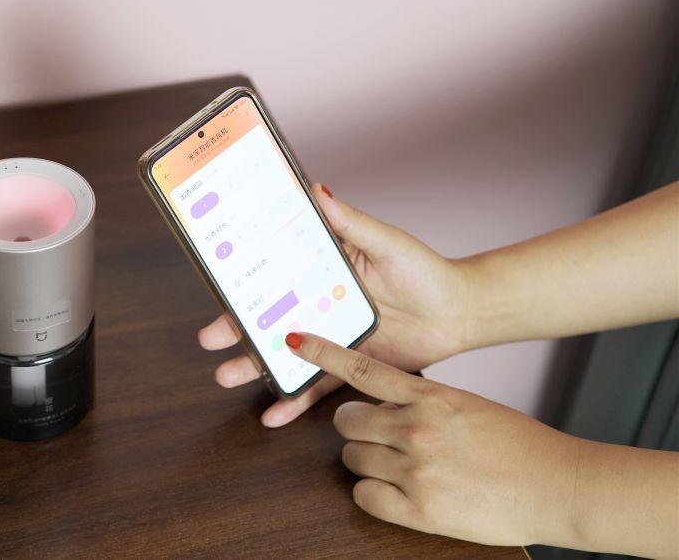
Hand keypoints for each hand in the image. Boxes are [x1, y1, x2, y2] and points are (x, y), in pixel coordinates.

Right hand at [197, 183, 470, 426]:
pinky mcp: (347, 367)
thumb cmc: (423, 270)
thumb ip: (349, 221)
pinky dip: (294, 403)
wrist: (459, 313)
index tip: (215, 284)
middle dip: (234, 329)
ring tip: (226, 377)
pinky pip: (316, 387)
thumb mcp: (384, 241)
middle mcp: (317, 303)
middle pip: (267, 317)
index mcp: (319, 269)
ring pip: (283, 354)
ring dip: (254, 367)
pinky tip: (272, 416)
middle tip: (209, 339)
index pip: (271, 273)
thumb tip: (317, 188)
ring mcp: (330, 338)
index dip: (242, 281)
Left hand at [287, 331, 577, 546]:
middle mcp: (417, 429)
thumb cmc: (517, 443)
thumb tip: (383, 403)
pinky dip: (373, 493)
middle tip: (379, 435)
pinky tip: (397, 491)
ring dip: (366, 460)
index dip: (323, 353)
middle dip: (356, 428)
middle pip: (346, 421)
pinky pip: (363, 496)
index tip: (295, 340)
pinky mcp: (418, 511)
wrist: (557, 486)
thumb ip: (421, 400)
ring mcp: (415, 471)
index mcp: (430, 396)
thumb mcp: (466, 404)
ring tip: (398, 465)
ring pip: (350, 458)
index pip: (362, 368)